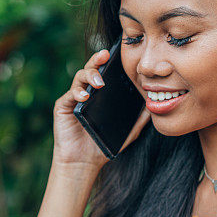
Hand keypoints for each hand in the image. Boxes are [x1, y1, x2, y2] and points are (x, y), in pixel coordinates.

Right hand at [52, 48, 150, 170]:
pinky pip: (69, 94)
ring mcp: (73, 98)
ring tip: (99, 83)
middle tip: (105, 58)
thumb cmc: (102, 145)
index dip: (108, 61)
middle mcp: (86, 91)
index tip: (116, 54)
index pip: (105, 72)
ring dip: (89, 76)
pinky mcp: (63, 106)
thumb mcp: (127, 132)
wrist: (83, 162)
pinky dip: (77, 92)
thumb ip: (139, 119)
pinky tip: (85, 96)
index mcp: (100, 94)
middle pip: (91, 69)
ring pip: (79, 77)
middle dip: (97, 61)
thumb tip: (154, 106)